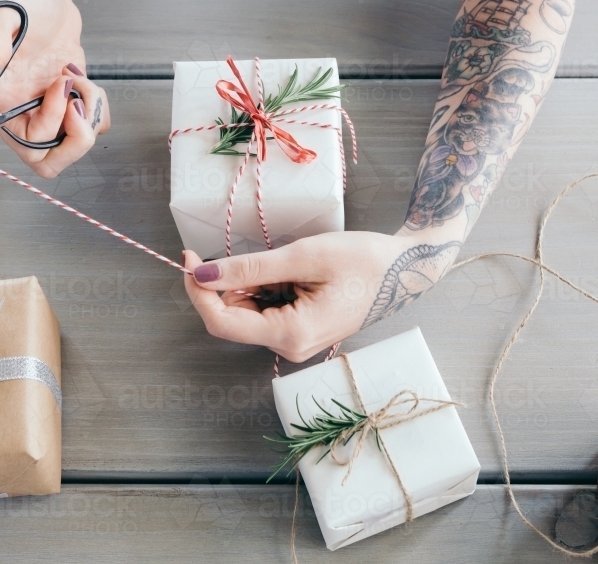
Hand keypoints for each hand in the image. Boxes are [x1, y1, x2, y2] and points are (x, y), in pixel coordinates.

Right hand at [0, 0, 109, 177]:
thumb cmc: (20, 1)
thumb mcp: (1, 15)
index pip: (29, 145)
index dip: (51, 122)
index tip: (61, 84)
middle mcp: (21, 114)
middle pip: (50, 162)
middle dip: (75, 137)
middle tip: (79, 99)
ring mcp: (46, 113)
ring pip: (74, 147)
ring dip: (89, 117)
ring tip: (79, 82)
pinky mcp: (68, 105)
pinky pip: (91, 127)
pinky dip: (98, 109)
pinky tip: (84, 82)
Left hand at [182, 232, 434, 361]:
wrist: (407, 270)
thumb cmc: (364, 260)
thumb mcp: (304, 256)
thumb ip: (250, 268)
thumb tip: (202, 275)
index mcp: (292, 334)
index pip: (222, 323)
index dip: (198, 292)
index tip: (190, 257)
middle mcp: (291, 346)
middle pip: (233, 319)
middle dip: (226, 285)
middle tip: (238, 250)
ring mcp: (296, 341)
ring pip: (248, 313)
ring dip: (249, 284)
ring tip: (285, 262)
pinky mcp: (301, 330)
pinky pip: (266, 311)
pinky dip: (265, 287)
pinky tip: (289, 271)